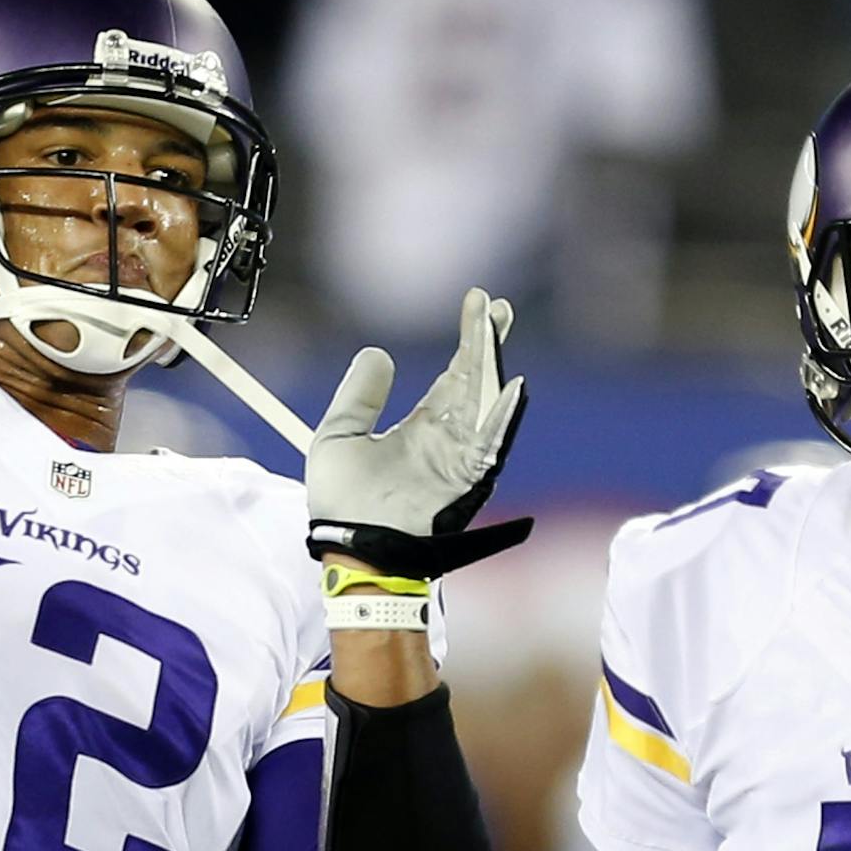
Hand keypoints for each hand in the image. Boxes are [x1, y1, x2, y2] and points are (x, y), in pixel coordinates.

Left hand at [306, 287, 531, 577]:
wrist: (349, 546)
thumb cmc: (343, 502)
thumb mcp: (339, 435)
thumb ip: (358, 396)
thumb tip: (377, 354)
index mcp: (422, 430)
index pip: (454, 377)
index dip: (466, 342)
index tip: (476, 304)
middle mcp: (447, 441)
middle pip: (477, 383)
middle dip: (487, 344)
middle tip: (497, 305)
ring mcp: (459, 459)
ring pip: (486, 405)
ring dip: (493, 367)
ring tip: (495, 327)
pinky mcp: (464, 480)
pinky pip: (489, 445)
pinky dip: (502, 417)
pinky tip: (511, 386)